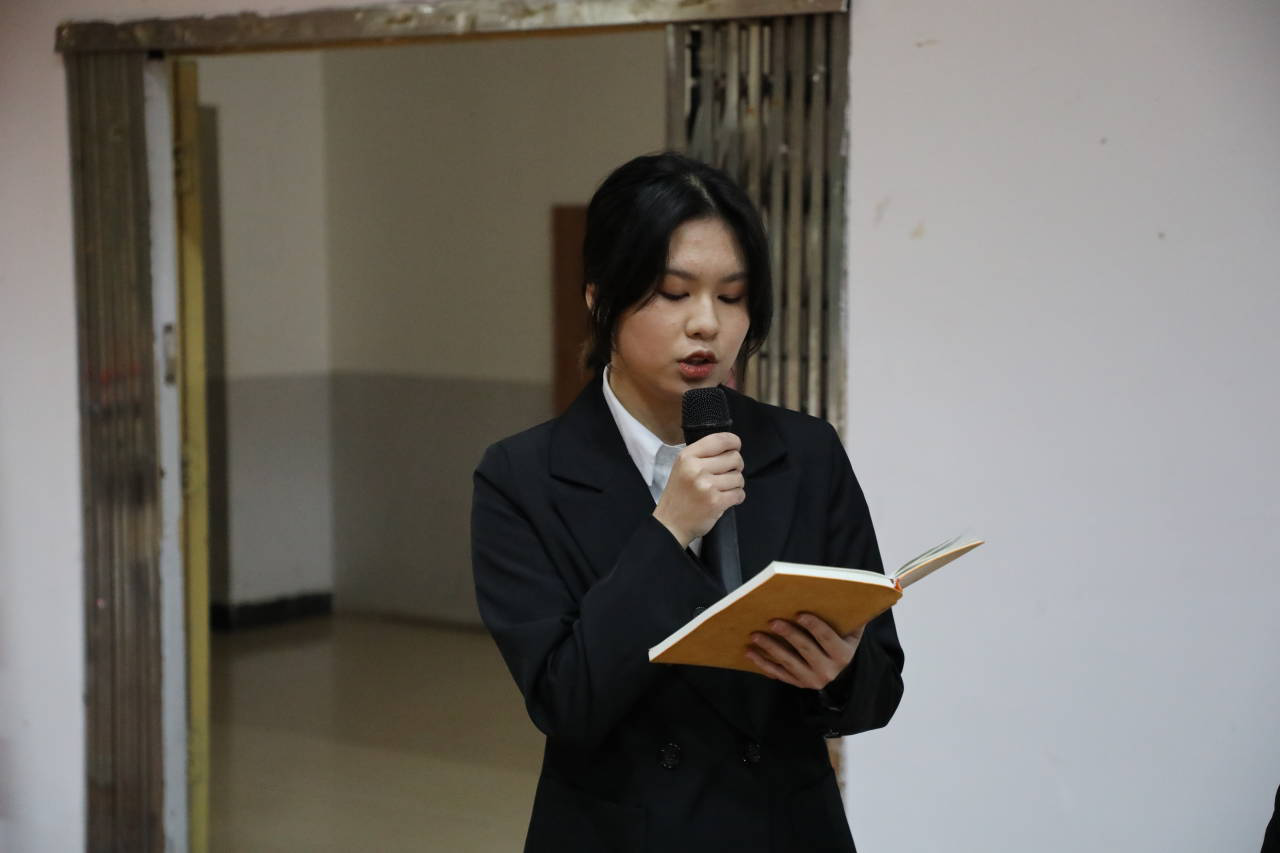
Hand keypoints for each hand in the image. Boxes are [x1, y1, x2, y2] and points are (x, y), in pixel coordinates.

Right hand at [652, 432, 744, 547]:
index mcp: (687, 457)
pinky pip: (739, 494)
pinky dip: (736, 497)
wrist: (670, 524)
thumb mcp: (682, 467)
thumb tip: (731, 448)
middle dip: (736, 467)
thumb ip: (702, 455)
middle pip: (735, 458)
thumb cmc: (679, 495)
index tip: (735, 448)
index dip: (734, 442)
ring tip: (723, 490)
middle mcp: (696, 469)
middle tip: (727, 474)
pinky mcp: (716, 502)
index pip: (720, 440)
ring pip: (739, 477)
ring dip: (736, 484)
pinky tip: (725, 499)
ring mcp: (707, 486)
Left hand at [745, 612, 863, 688]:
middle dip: (788, 634)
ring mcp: (811, 679)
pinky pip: (778, 673)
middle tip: (772, 621)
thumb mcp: (852, 633)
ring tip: (755, 635)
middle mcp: (828, 670)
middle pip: (805, 649)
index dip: (813, 625)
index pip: (827, 638)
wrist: (841, 674)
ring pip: (788, 662)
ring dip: (770, 648)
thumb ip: (851, 617)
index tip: (799, 613)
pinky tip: (750, 652)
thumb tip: (850, 593)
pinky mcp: (797, 684)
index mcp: (842, 655)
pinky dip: (763, 663)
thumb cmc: (842, 643)